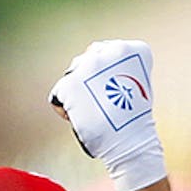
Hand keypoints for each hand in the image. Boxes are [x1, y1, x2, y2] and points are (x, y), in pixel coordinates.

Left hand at [48, 40, 165, 190]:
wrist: (129, 140)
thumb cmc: (131, 120)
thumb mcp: (132, 84)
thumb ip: (115, 68)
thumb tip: (91, 63)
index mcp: (131, 50)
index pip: (104, 53)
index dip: (105, 75)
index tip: (114, 91)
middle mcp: (110, 51)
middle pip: (86, 61)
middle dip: (88, 82)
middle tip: (101, 104)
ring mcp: (89, 65)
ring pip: (72, 75)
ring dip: (77, 93)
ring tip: (92, 112)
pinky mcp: (69, 83)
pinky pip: (58, 95)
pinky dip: (64, 109)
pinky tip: (79, 119)